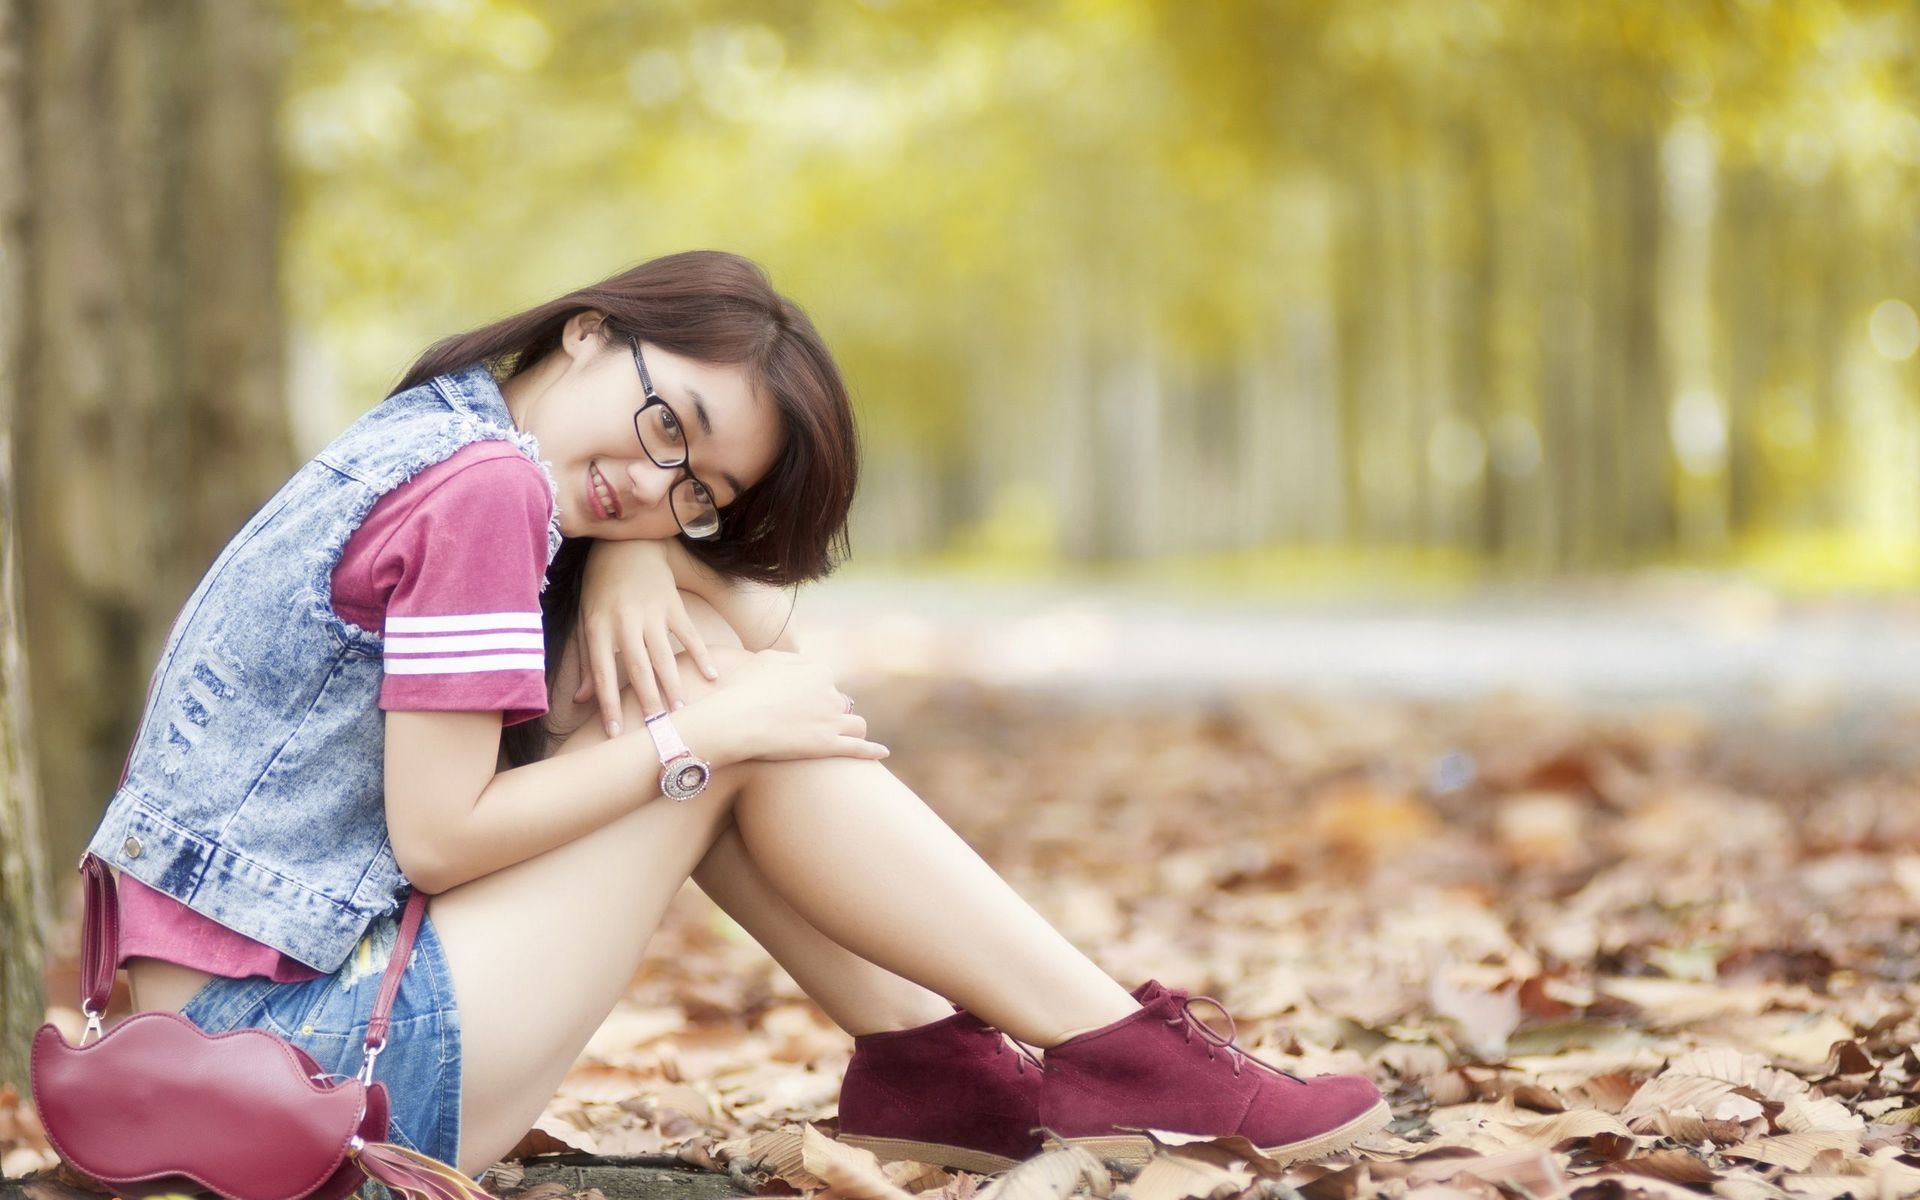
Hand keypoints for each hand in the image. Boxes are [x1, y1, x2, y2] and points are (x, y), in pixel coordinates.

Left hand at [575, 538, 719, 735]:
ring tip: (681, 711)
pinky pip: (688, 633)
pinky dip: (700, 654)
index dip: (608, 704)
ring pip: (664, 655)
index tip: (615, 732)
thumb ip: (587, 661)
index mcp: (598, 628)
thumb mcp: (587, 621)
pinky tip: (711, 675)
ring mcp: (650, 612)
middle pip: (637, 668)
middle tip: (657, 729)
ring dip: (673, 684)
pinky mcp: (672, 603)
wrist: (625, 546)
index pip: (602, 673)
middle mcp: (624, 622)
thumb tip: (581, 700)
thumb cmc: (601, 589)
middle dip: (647, 701)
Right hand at [692, 648, 888, 762]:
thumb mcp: (765, 660)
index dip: (813, 693)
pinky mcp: (828, 746)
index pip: (825, 681)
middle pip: (840, 703)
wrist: (736, 720)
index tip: (800, 703)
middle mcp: (830, 694)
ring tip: (846, 737)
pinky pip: (858, 748)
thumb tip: (801, 663)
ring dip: (852, 729)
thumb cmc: (743, 689)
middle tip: (812, 724)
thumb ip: (789, 659)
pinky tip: (882, 753)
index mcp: (818, 671)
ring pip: (855, 724)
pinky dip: (872, 750)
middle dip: (830, 712)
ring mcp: (831, 721)